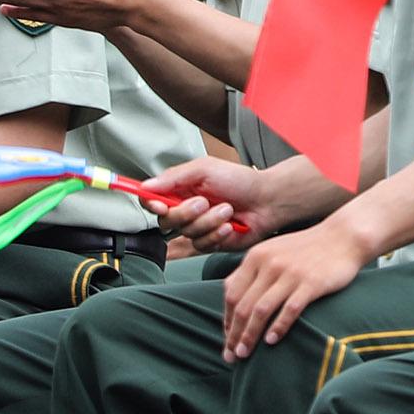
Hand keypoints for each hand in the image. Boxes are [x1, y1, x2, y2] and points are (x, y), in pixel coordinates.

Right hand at [147, 155, 279, 255]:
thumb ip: (174, 177)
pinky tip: (230, 225)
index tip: (160, 205)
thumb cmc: (239, 180)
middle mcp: (185, 209)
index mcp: (180, 189)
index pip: (151, 199)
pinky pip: (202, 244)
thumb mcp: (204, 169)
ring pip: (186, 233)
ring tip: (227, 210)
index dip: (150, 204)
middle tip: (204, 202)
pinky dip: (217, 234)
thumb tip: (146, 185)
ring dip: (208, 222)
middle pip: (165, 221)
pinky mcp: (210, 242)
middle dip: (186, 213)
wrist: (267, 200)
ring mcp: (197, 227)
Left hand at [219, 219, 368, 359]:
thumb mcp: (273, 251)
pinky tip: (271, 342)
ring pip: (261, 310)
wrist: (343, 237)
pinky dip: (277, 327)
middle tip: (230, 356)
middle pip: (242, 305)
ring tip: (244, 354)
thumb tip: (232, 299)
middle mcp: (269, 264)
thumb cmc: (307, 249)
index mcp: (256, 257)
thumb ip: (253, 271)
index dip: (227, 320)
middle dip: (233, 334)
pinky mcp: (311, 283)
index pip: (231, 294)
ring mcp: (290, 273)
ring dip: (249, 335)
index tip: (227, 339)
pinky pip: (289, 310)